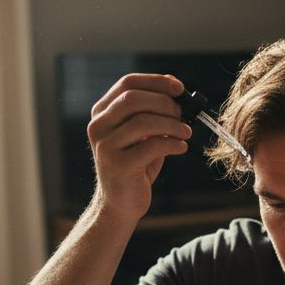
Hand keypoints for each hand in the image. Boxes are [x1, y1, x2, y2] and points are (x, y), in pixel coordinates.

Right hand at [86, 73, 192, 220]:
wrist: (120, 203)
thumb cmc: (136, 165)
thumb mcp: (143, 135)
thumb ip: (153, 111)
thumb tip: (175, 86)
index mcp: (102, 113)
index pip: (127, 83)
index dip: (156, 81)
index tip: (179, 88)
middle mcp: (98, 126)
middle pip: (133, 98)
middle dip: (165, 103)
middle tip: (183, 114)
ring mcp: (105, 146)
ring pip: (143, 121)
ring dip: (172, 124)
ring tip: (186, 132)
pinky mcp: (118, 165)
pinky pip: (151, 146)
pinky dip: (172, 143)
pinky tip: (181, 148)